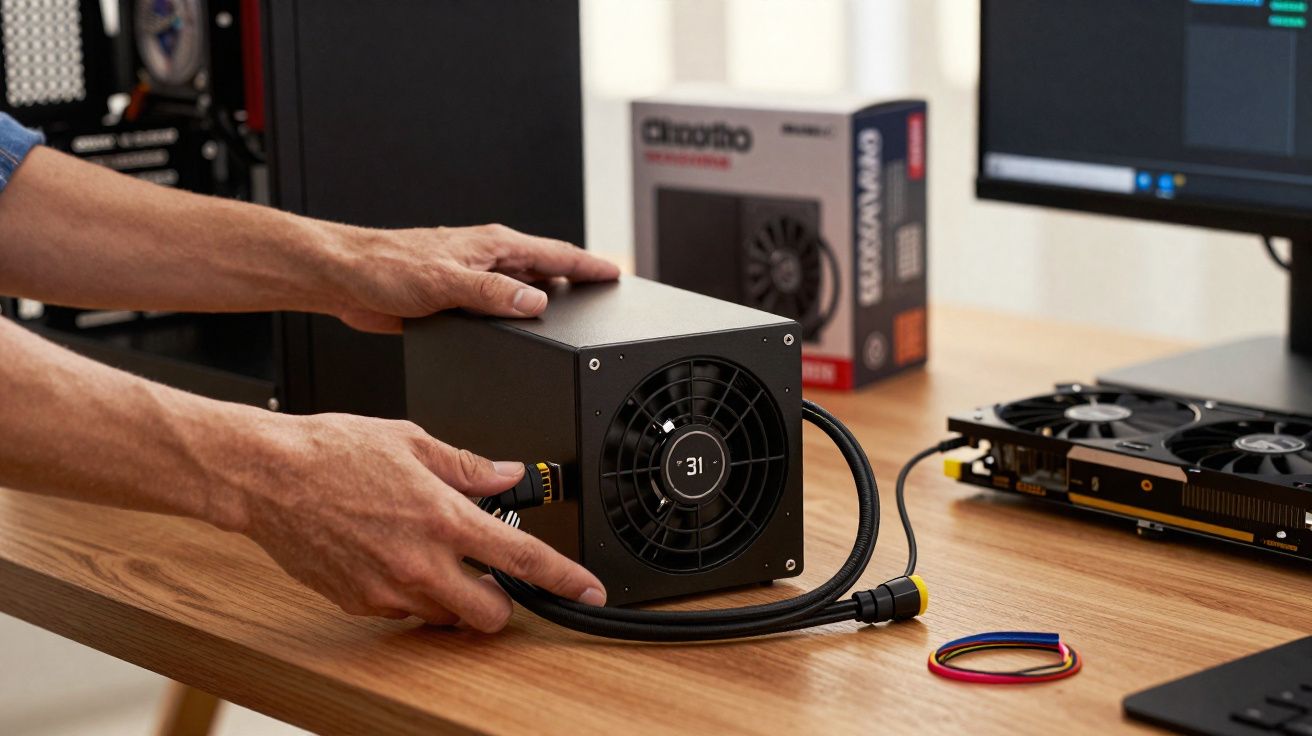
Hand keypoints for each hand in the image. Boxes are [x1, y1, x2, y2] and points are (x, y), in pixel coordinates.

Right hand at [242, 412, 606, 630]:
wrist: (266, 476)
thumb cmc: (331, 451)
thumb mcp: (411, 441)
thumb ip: (467, 465)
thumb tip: (508, 475)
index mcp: (443, 516)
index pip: (523, 559)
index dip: (565, 580)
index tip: (588, 592)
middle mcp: (420, 561)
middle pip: (490, 614)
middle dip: (501, 602)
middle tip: (491, 576)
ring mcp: (388, 588)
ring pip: (445, 618)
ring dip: (454, 598)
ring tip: (432, 558)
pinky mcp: (359, 602)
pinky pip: (403, 612)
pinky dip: (411, 595)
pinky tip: (394, 559)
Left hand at [329, 223, 619, 332]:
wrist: (344, 278)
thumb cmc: (384, 268)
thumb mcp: (446, 282)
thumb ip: (493, 294)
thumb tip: (536, 300)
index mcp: (491, 245)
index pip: (554, 253)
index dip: (589, 264)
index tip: (616, 272)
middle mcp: (485, 258)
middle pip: (544, 268)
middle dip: (576, 279)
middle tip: (604, 292)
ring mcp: (471, 277)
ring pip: (521, 288)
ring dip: (545, 298)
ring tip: (572, 313)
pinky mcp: (455, 297)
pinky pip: (498, 307)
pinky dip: (516, 317)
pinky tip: (519, 331)